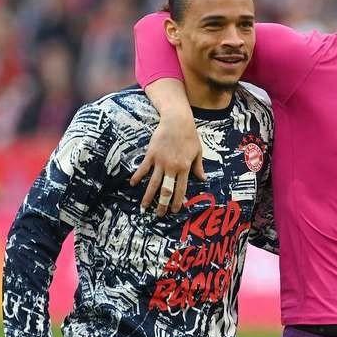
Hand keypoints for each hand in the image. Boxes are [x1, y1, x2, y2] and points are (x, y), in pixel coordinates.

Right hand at [130, 89, 204, 216]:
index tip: (174, 211)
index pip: (180, 189)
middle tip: (158, 215)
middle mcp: (171, 167)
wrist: (177, 121)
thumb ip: (198, 167)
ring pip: (153, 183)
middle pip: (165, 190)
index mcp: (184, 168)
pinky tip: (132, 184)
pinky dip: (137, 177)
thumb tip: (203, 179)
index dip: (177, 201)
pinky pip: (143, 168)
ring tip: (143, 207)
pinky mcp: (151, 155)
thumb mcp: (198, 152)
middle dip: (162, 204)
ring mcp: (160, 162)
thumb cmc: (189, 136)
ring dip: (148, 196)